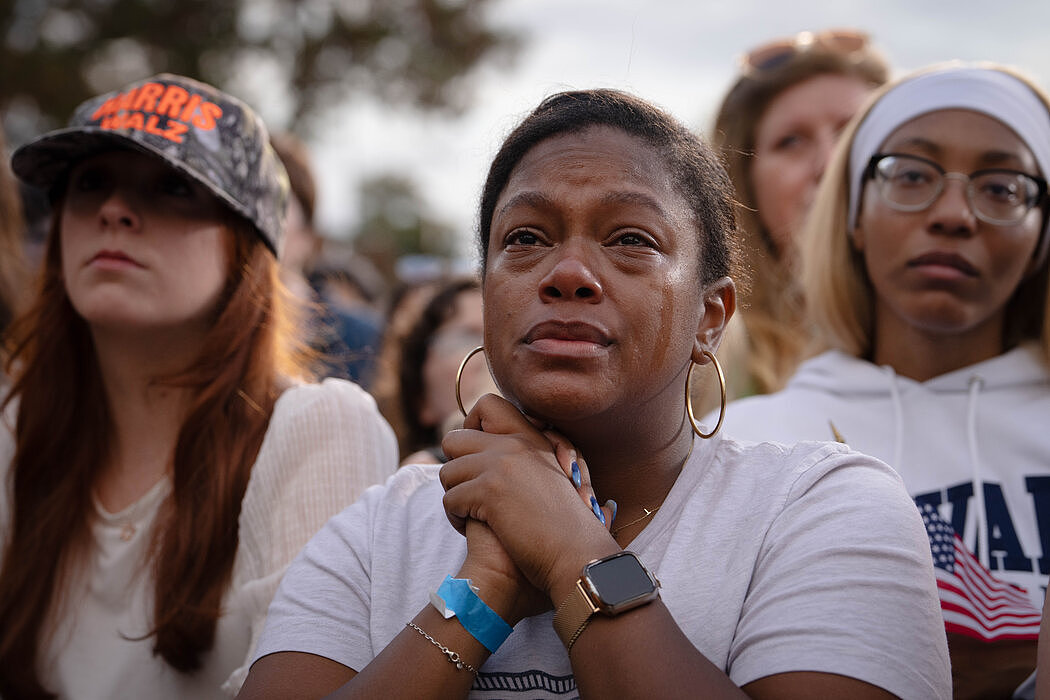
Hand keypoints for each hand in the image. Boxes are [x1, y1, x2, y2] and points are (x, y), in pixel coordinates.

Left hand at [440, 395, 618, 606]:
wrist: (576, 553)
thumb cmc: (566, 526)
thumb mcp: (551, 477)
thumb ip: (524, 460)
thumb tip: (485, 456)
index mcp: (531, 437)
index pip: (487, 404)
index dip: (471, 427)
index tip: (477, 455)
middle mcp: (514, 444)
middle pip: (453, 439)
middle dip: (455, 468)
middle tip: (469, 492)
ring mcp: (501, 465)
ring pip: (447, 472)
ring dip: (454, 497)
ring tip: (471, 515)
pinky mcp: (489, 491)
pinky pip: (450, 499)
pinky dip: (456, 518)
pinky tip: (473, 528)